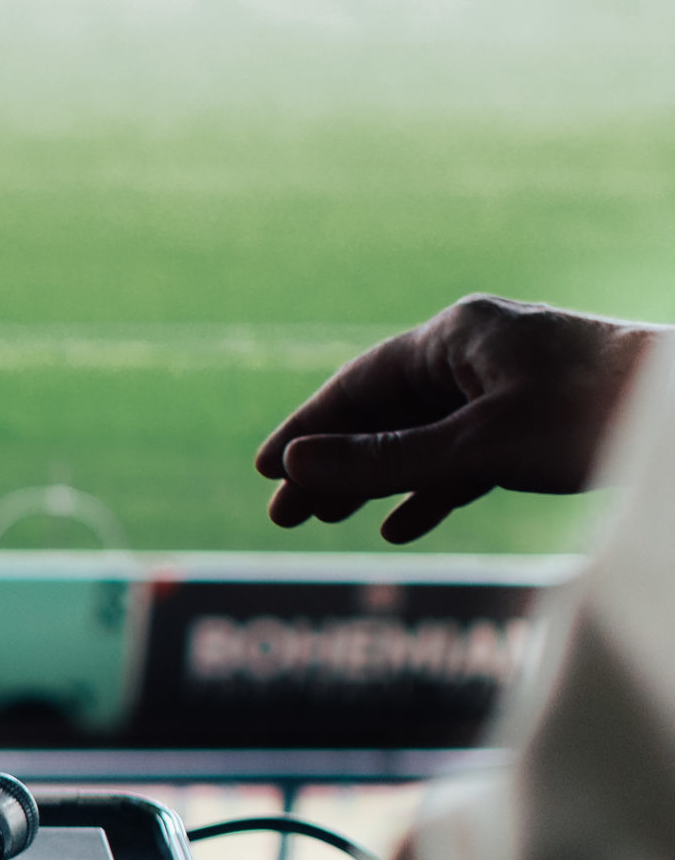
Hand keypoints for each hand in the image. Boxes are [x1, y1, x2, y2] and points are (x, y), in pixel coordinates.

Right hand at [256, 294, 655, 542]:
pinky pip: (465, 453)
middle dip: (335, 464)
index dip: (308, 430)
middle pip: (386, 411)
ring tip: (330, 521)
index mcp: (458, 336)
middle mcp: (479, 353)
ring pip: (423, 436)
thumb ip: (381, 459)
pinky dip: (431, 487)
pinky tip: (403, 524)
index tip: (266, 471)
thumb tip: (295, 464)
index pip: (359, 384)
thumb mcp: (474, 446)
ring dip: (376, 480)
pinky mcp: (540, 418)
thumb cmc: (593, 416)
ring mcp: (511, 384)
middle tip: (287, 515)